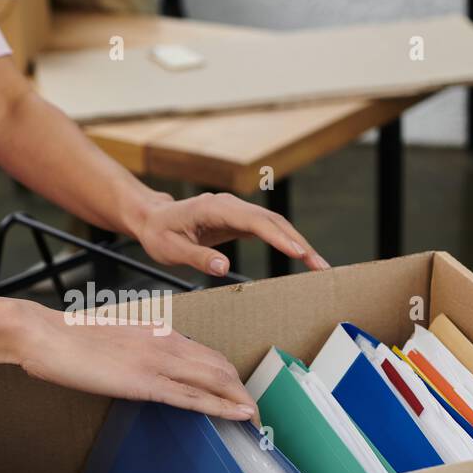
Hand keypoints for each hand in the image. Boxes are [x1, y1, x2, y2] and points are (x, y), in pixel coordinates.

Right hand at [14, 301, 255, 419]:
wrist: (45, 334)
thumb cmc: (69, 341)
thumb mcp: (113, 344)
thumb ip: (136, 354)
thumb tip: (144, 372)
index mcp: (158, 333)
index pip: (207, 355)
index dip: (229, 377)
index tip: (240, 394)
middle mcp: (165, 344)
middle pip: (220, 367)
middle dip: (242, 390)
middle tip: (257, 412)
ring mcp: (157, 362)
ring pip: (215, 380)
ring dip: (240, 401)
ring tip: (258, 419)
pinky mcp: (144, 382)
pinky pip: (193, 397)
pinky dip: (222, 407)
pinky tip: (240, 415)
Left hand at [133, 191, 329, 276]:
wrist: (152, 218)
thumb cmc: (159, 233)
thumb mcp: (171, 250)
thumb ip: (198, 257)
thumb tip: (222, 267)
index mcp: (214, 208)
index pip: (254, 222)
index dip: (278, 238)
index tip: (298, 253)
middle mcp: (230, 205)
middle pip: (273, 221)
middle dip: (299, 243)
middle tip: (320, 266)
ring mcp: (237, 210)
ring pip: (275, 224)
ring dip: (298, 242)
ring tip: (318, 265)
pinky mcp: (239, 220)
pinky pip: (268, 229)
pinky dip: (286, 241)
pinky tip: (301, 256)